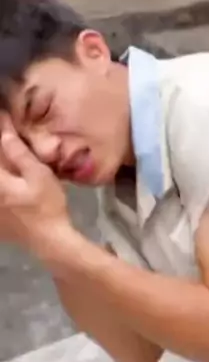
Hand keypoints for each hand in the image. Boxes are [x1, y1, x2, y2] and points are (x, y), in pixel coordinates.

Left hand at [0, 118, 71, 255]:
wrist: (50, 242)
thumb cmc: (48, 206)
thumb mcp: (40, 176)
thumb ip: (20, 155)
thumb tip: (4, 134)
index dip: (1, 136)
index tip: (4, 120)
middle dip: (2, 153)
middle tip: (9, 141)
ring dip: (4, 167)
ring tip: (14, 168)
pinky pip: (0, 200)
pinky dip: (6, 186)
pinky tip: (14, 182)